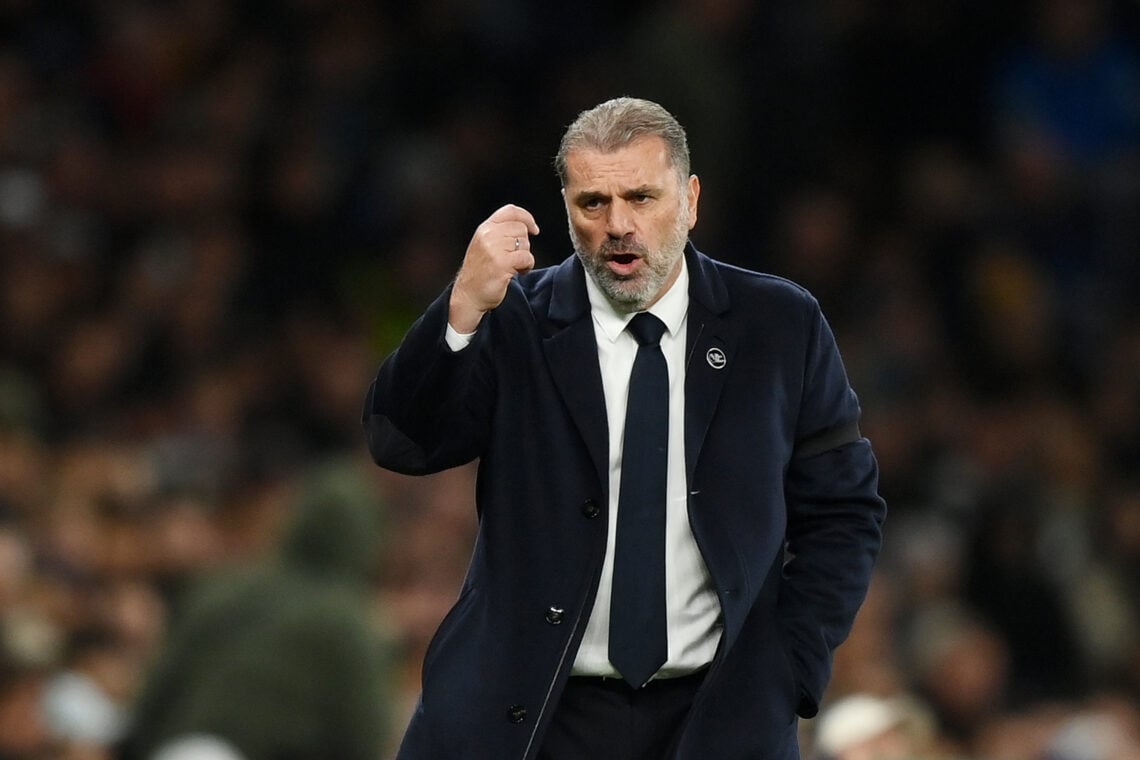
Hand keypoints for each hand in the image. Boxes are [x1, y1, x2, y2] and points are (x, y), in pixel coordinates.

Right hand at [449, 204, 539, 332]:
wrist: (468, 296)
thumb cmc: (479, 272)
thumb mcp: (485, 245)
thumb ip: (500, 233)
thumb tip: (526, 226)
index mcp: (484, 229)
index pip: (510, 211)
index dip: (526, 217)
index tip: (534, 229)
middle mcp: (488, 236)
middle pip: (521, 229)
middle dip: (524, 244)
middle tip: (516, 257)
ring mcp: (494, 249)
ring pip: (525, 243)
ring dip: (525, 256)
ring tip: (515, 266)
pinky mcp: (501, 264)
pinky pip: (526, 258)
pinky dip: (527, 266)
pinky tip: (519, 272)